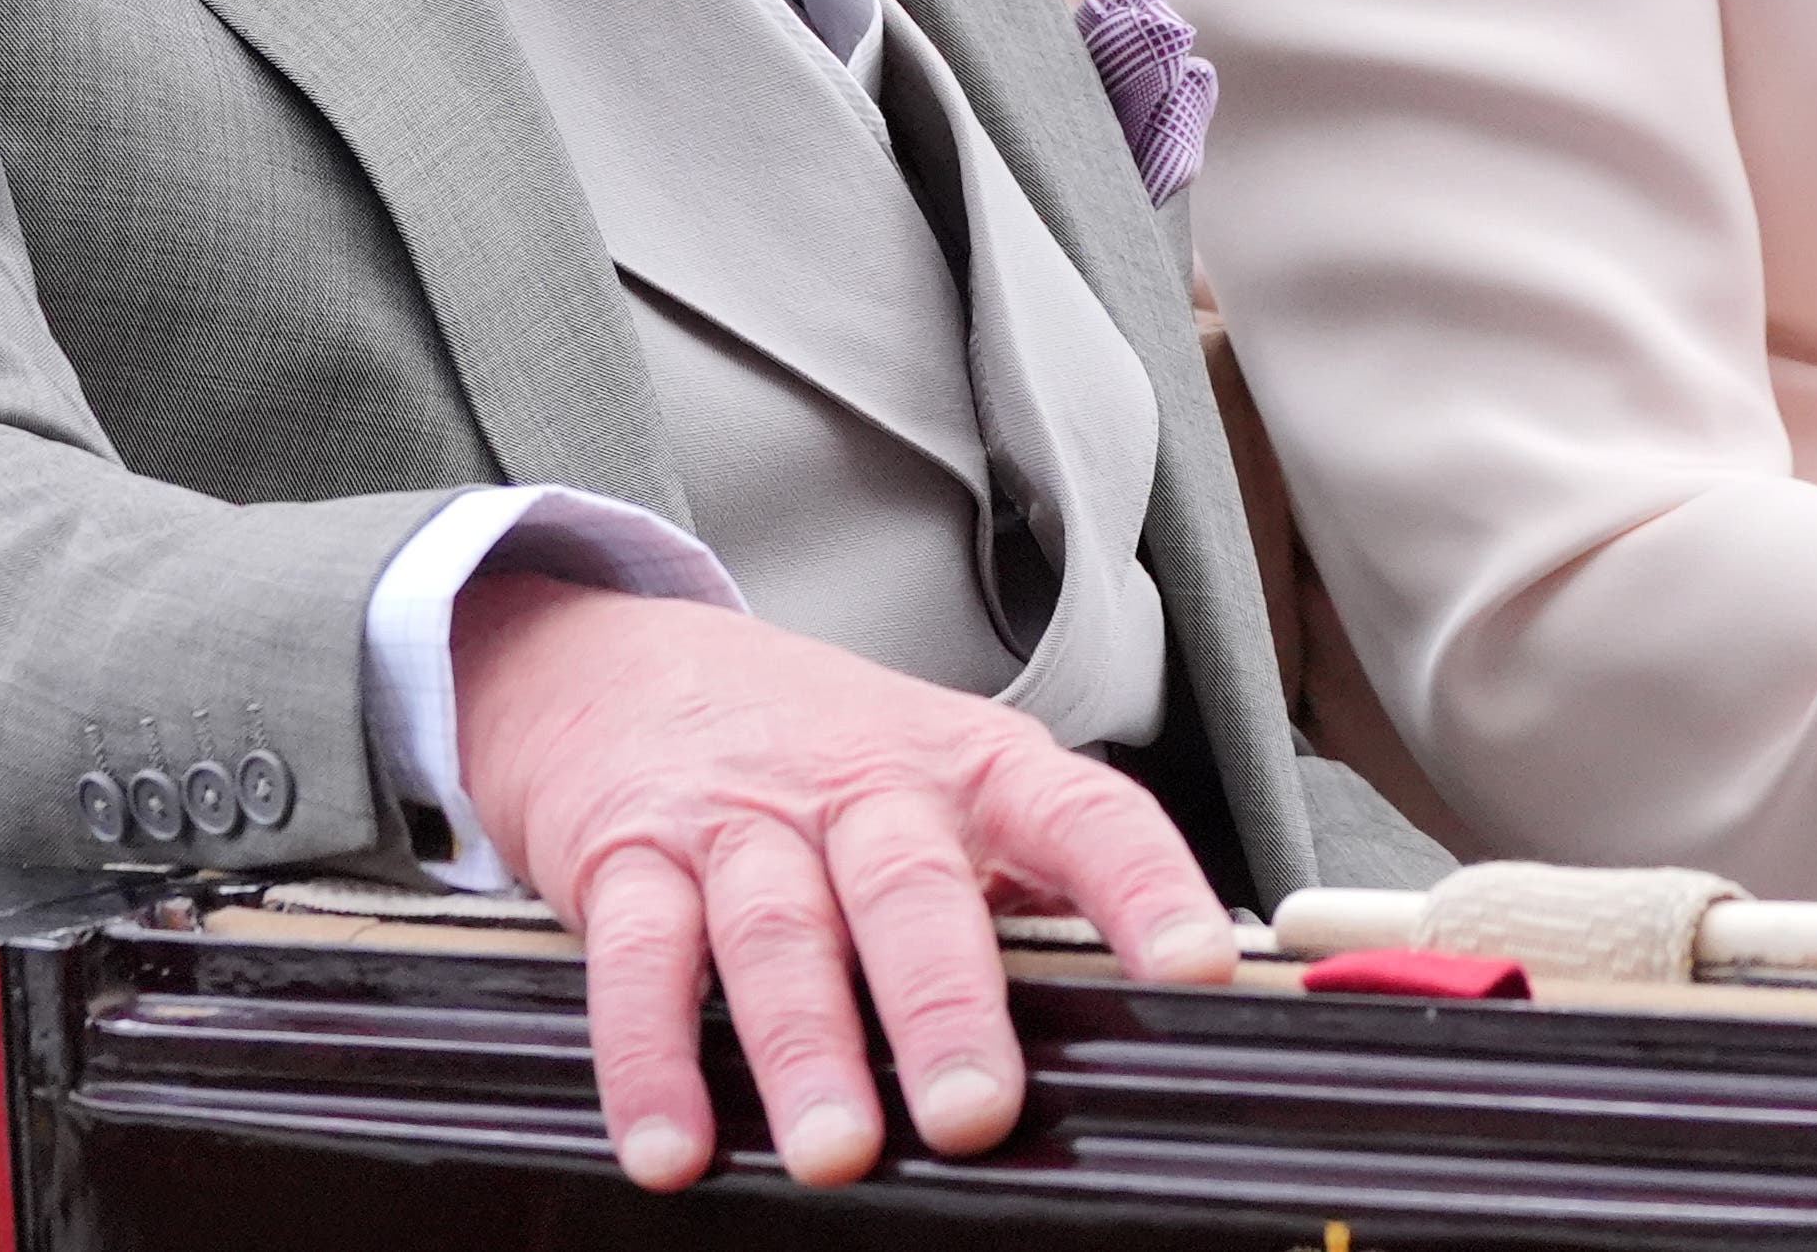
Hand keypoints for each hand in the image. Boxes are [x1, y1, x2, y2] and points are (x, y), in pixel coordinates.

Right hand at [447, 581, 1235, 1191]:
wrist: (619, 662)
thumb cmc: (818, 760)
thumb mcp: (941, 788)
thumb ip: (1031, 892)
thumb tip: (1152, 1018)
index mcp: (973, 771)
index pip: (1084, 816)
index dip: (1147, 888)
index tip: (1197, 971)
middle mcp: (863, 787)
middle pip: (912, 888)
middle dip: (944, 1004)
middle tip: (975, 1113)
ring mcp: (743, 821)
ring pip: (778, 930)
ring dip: (805, 1047)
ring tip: (834, 1153)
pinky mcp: (629, 857)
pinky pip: (640, 958)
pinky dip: (652, 1057)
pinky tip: (674, 1143)